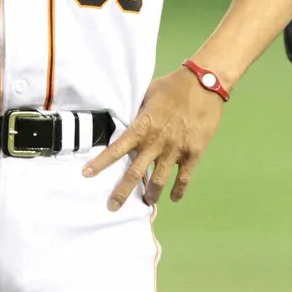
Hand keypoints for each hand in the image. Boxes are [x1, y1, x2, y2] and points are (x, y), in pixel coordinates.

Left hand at [83, 66, 224, 210]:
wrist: (204, 84)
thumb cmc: (173, 85)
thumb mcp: (148, 94)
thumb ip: (137, 111)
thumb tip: (127, 120)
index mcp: (142, 127)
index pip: (116, 149)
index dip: (100, 163)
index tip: (87, 174)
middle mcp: (155, 142)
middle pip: (135, 173)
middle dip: (122, 193)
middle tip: (112, 207)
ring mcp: (175, 150)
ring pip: (159, 181)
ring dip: (151, 194)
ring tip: (148, 202)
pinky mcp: (193, 153)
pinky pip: (183, 178)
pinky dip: (178, 191)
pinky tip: (174, 198)